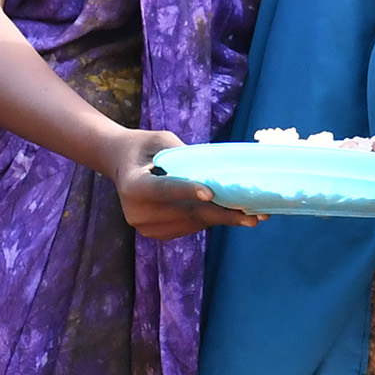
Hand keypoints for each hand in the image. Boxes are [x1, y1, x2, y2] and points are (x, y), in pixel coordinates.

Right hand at [112, 128, 259, 237]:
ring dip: (221, 218)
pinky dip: (209, 220)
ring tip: (251, 215)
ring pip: (192, 223)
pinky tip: (229, 214)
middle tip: (253, 215)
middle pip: (186, 212)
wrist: (121, 164)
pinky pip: (189, 227)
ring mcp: (145, 227)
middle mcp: (136, 212)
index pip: (163, 189)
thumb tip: (217, 169)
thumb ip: (183, 155)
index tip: (210, 193)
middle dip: (221, 213)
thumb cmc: (145, 146)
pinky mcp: (156, 233)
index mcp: (133, 185)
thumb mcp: (162, 141)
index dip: (186, 191)